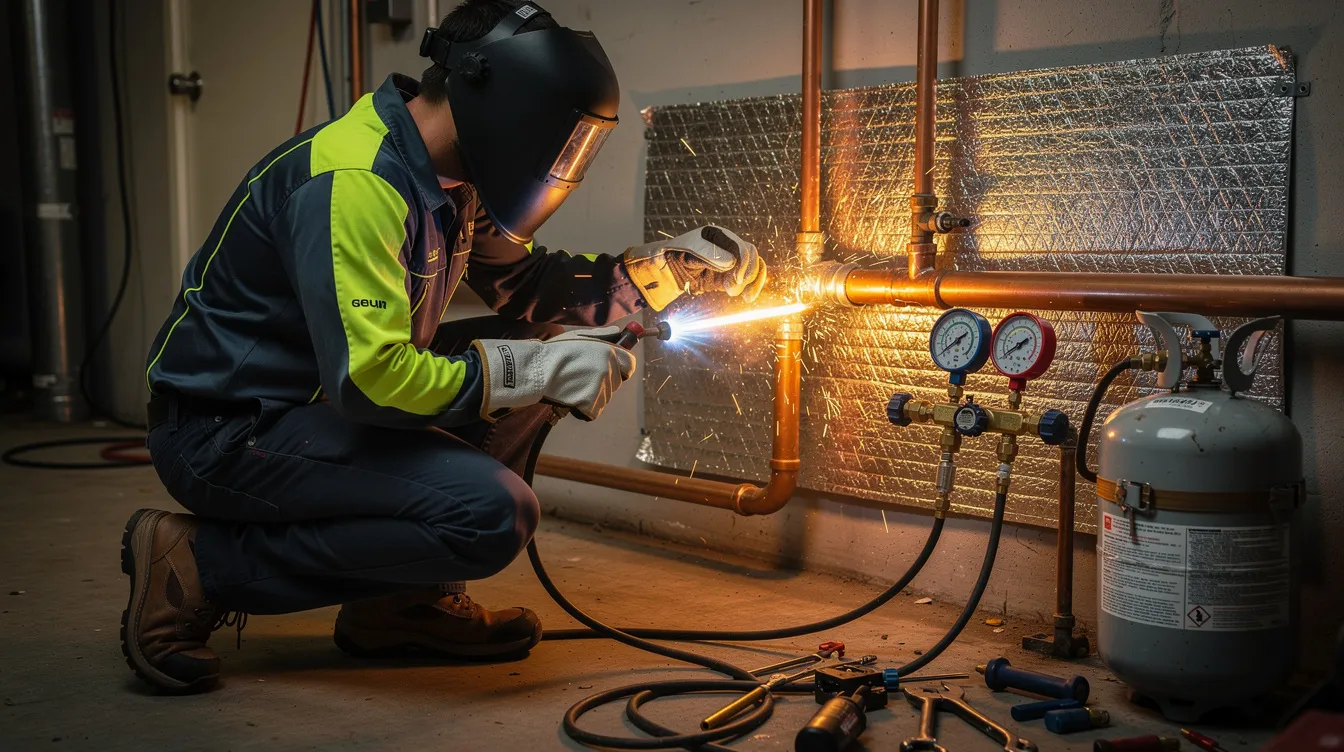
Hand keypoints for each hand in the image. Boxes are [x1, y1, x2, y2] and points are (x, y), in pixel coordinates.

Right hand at [473, 327, 636, 421]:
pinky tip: (572, 399)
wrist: (536, 370)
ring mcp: (601, 387)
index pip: (630, 365)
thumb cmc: (554, 352)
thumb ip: (602, 335)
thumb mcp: (579, 336)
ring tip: (573, 387)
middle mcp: (609, 369)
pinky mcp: (591, 403)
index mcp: (609, 351)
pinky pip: (594, 411)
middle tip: (582, 378)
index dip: (621, 369)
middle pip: (616, 383)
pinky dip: (585, 409)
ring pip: (605, 398)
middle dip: (603, 382)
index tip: (609, 371)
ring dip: (593, 396)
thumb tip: (617, 333)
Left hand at [624, 225, 767, 310]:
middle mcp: (728, 247)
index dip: (744, 262)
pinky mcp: (728, 277)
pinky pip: (745, 281)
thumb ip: (709, 255)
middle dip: (749, 273)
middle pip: (752, 257)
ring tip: (745, 297)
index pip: (742, 247)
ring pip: (754, 269)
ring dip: (753, 282)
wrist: (666, 269)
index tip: (736, 278)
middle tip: (736, 287)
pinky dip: (749, 288)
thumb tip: (731, 262)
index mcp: (720, 236)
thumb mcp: (690, 252)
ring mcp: (730, 262)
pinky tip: (746, 297)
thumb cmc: (675, 255)